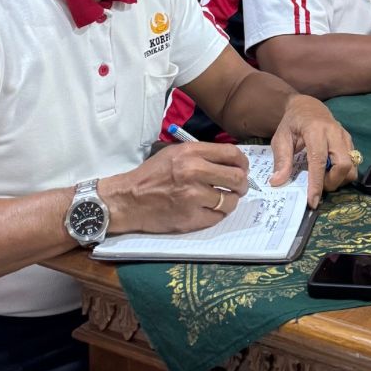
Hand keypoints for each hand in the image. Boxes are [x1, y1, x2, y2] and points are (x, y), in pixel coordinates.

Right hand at [100, 142, 249, 235]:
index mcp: (191, 153)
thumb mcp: (175, 153)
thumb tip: (232, 162)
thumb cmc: (151, 175)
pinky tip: (209, 210)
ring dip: (230, 201)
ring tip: (224, 200)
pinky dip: (217, 214)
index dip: (243, 163)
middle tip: (239, 187)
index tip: (243, 169)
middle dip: (242, 184)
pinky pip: (217, 217)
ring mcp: (192, 196)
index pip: (232, 154)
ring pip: (230, 201)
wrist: (128, 199)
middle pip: (236, 178)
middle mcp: (194, 172)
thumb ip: (202, 154)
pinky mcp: (190, 217)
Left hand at [269, 94, 356, 206]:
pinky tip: (329, 171)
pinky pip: (353, 163)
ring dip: (339, 179)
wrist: (307, 106)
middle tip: (318, 187)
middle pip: (343, 165)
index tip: (313, 201)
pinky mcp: (349, 141)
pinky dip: (343, 173)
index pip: (319, 160)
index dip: (317, 183)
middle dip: (332, 182)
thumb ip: (281, 160)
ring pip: (352, 166)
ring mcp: (344, 136)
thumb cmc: (292, 123)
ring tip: (324, 179)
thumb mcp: (280, 138)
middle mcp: (334, 133)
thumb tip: (277, 182)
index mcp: (315, 130)